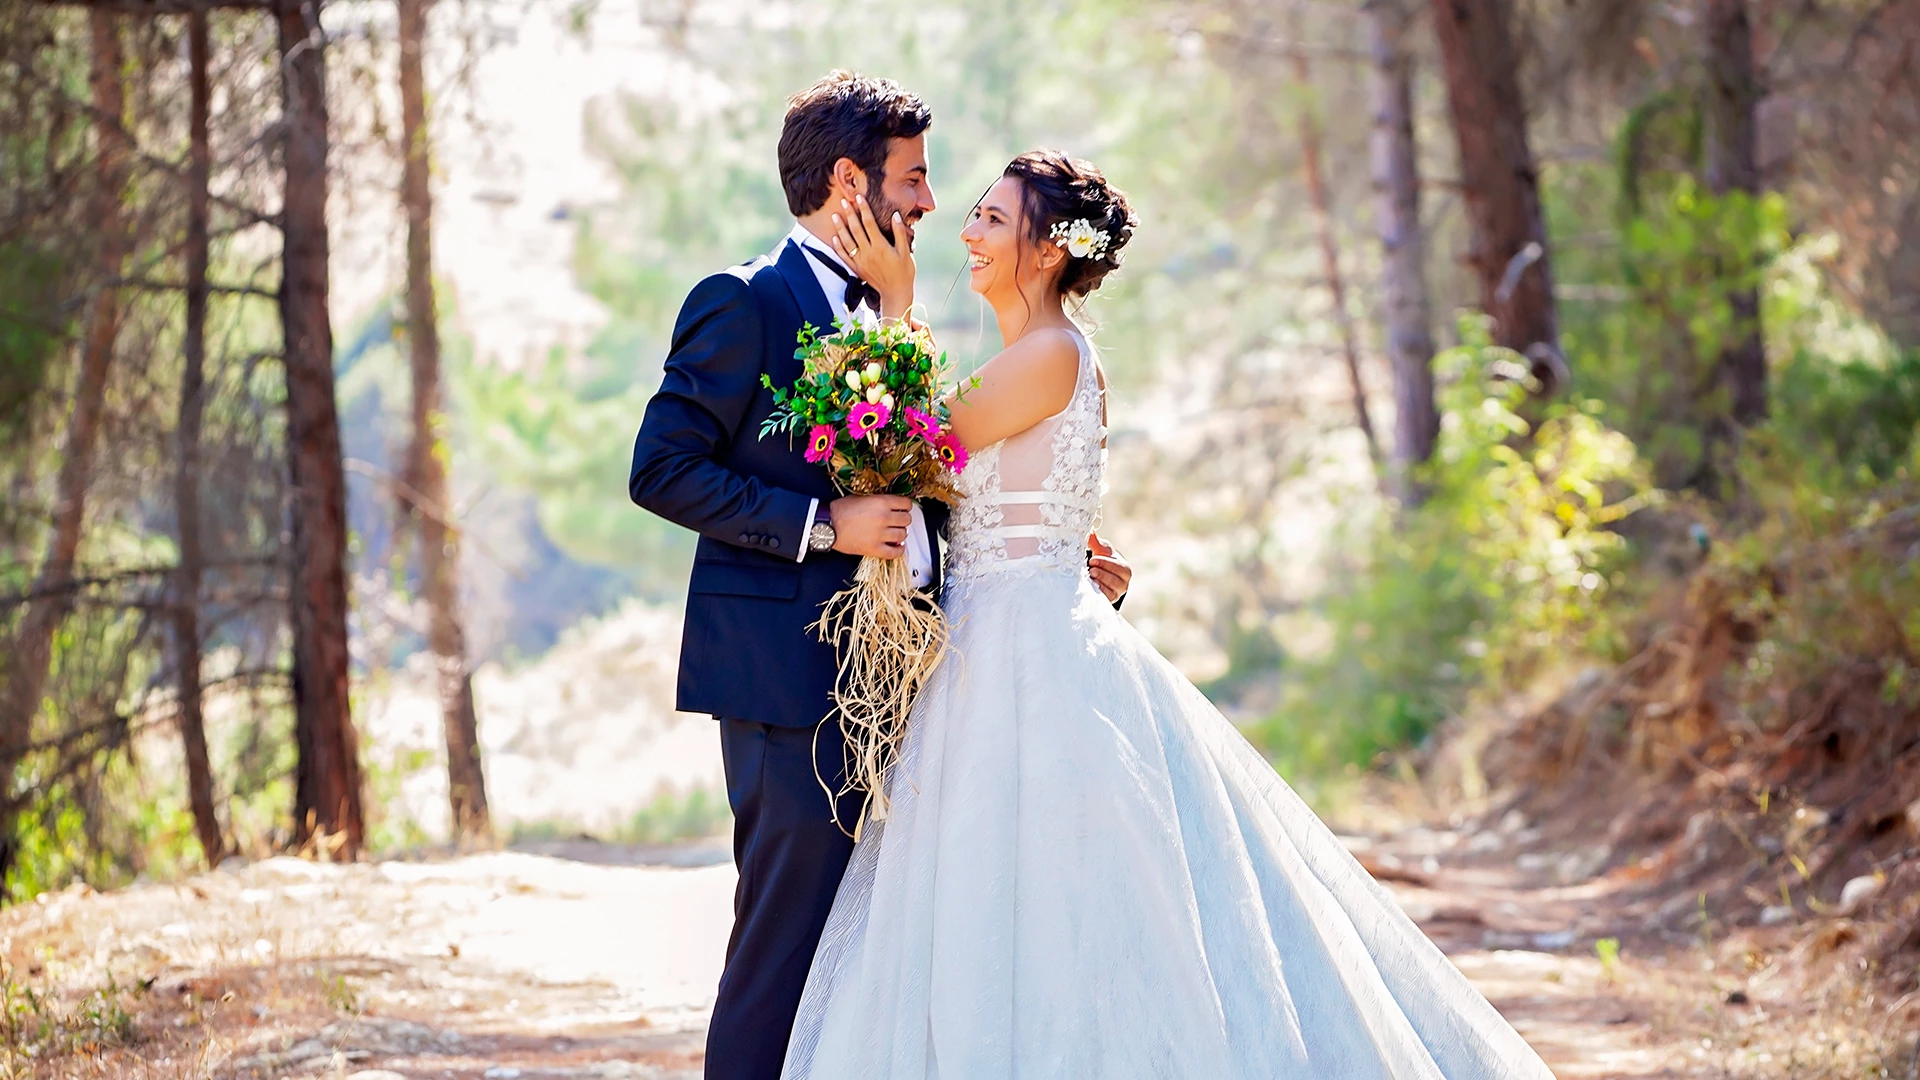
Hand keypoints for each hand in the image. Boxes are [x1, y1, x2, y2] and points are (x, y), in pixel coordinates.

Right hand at [830, 494, 912, 558]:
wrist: (827, 525)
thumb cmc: (840, 510)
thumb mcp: (862, 497)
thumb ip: (879, 501)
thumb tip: (892, 505)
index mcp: (881, 502)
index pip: (906, 503)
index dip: (905, 506)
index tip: (903, 508)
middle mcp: (883, 518)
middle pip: (906, 519)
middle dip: (903, 519)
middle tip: (897, 521)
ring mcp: (880, 535)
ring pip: (903, 535)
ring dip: (901, 534)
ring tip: (895, 533)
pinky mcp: (874, 549)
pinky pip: (895, 553)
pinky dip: (899, 550)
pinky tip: (897, 546)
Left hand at [831, 194, 914, 320]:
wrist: (895, 293)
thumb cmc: (904, 272)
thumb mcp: (906, 252)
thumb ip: (900, 233)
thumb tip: (896, 216)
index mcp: (881, 246)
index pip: (869, 223)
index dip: (863, 209)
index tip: (859, 197)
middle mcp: (868, 252)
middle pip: (856, 229)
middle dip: (849, 214)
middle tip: (843, 201)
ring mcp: (861, 261)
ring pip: (847, 241)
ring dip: (840, 228)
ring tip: (835, 216)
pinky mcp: (857, 269)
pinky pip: (844, 256)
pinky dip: (838, 246)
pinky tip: (834, 237)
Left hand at [1087, 532, 1131, 603]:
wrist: (1100, 576)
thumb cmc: (1103, 560)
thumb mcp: (1101, 550)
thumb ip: (1096, 542)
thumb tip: (1090, 532)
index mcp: (1125, 569)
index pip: (1118, 567)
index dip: (1105, 563)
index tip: (1093, 560)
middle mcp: (1123, 583)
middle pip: (1116, 580)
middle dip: (1103, 574)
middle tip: (1091, 570)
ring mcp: (1116, 593)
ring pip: (1110, 591)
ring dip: (1099, 584)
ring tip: (1089, 577)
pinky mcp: (1108, 601)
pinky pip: (1104, 599)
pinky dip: (1097, 594)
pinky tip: (1089, 588)